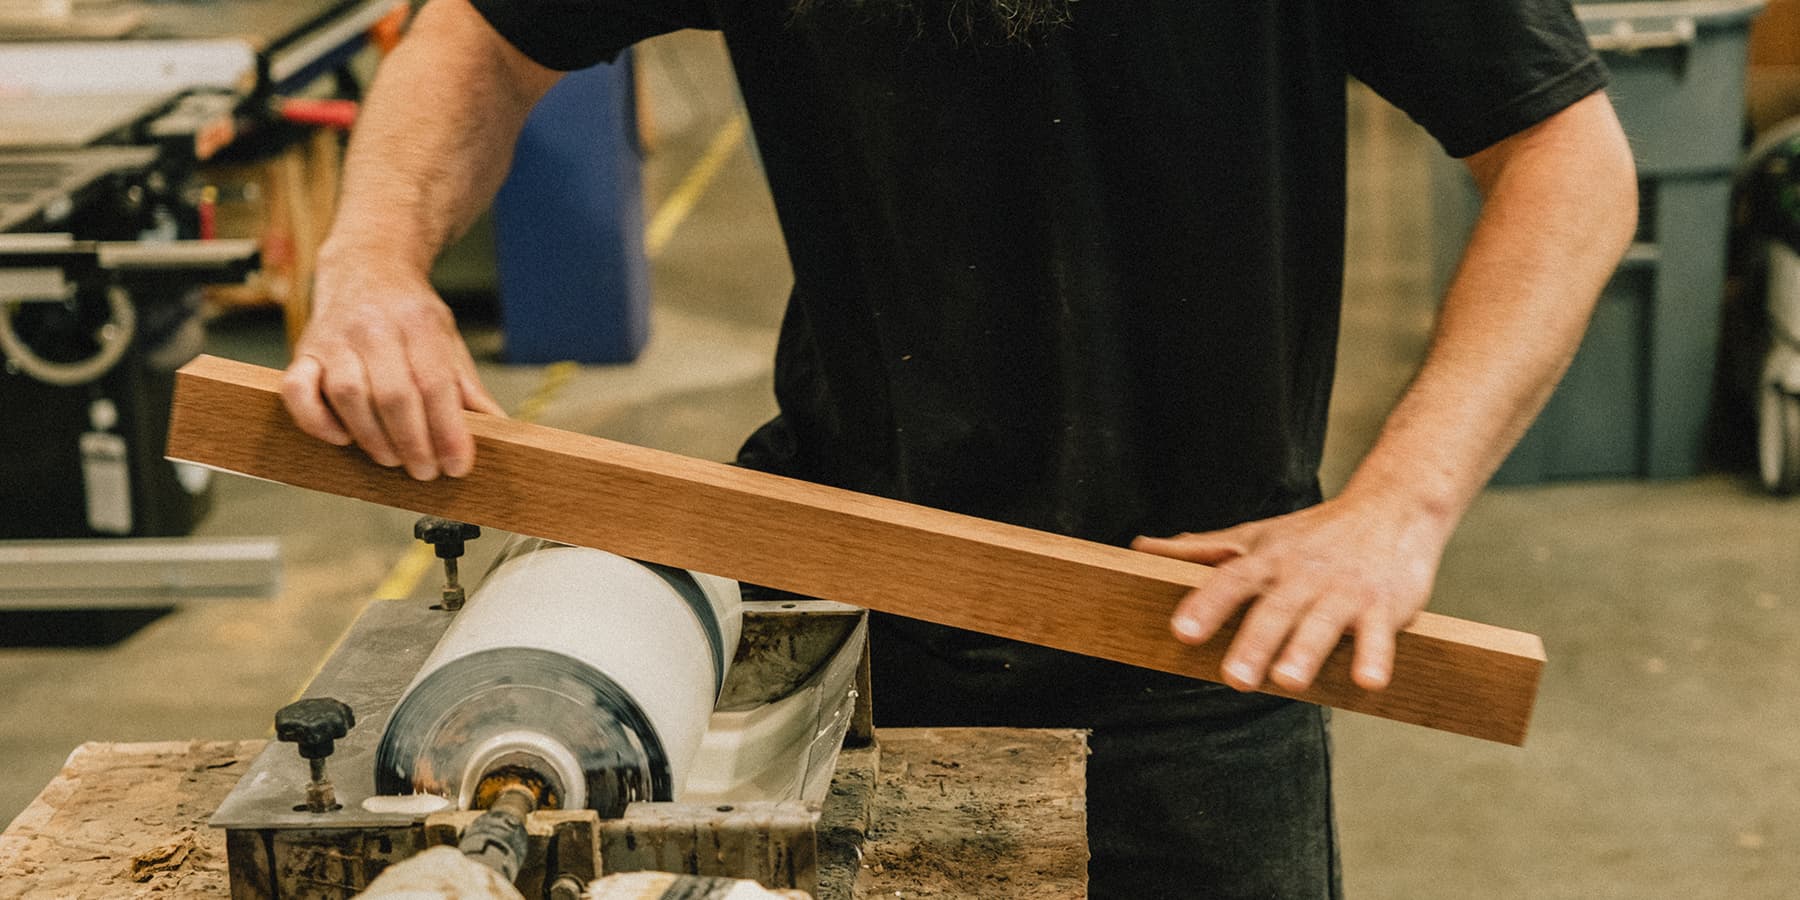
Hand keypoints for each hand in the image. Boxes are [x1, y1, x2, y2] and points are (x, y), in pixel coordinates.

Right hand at [280, 265, 502, 480]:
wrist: (366, 267)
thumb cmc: (410, 314)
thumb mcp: (448, 340)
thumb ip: (467, 387)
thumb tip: (498, 430)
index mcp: (418, 323)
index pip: (435, 385)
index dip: (448, 432)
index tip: (457, 466)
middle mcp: (373, 327)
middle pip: (393, 395)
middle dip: (414, 443)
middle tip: (426, 471)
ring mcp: (334, 338)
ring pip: (348, 395)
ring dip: (372, 438)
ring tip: (392, 459)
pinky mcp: (304, 351)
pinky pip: (297, 390)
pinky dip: (316, 421)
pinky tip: (341, 438)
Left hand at [1131, 491, 1452, 692]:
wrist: (1393, 506)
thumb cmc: (1314, 533)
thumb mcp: (1257, 536)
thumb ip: (1201, 550)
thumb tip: (1141, 548)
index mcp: (1267, 560)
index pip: (1229, 581)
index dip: (1205, 606)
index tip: (1181, 632)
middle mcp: (1302, 575)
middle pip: (1274, 609)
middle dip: (1254, 643)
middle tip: (1234, 679)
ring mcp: (1344, 591)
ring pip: (1321, 623)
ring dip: (1305, 651)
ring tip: (1289, 681)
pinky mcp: (1383, 606)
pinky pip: (1378, 635)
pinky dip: (1374, 656)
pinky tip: (1367, 681)